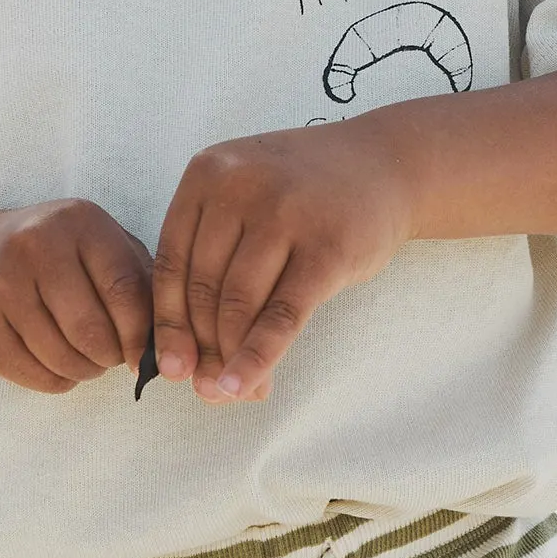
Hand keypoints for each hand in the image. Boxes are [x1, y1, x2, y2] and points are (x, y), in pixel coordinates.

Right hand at [0, 199, 153, 393]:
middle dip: (112, 356)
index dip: (140, 333)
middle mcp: (32, 246)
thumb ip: (141, 283)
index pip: (123, 289)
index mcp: (77, 221)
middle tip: (113, 356)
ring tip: (89, 358)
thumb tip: (166, 341)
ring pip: (62, 358)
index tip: (146, 354)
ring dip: (86, 370)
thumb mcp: (104, 247)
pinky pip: (34, 375)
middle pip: (90, 330)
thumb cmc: (61, 256)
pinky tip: (58, 362)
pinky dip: (58, 380)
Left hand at [152, 123, 419, 402]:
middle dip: (202, 348)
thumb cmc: (308, 194)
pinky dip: (259, 357)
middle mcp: (239, 187)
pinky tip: (247, 386)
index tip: (169, 366)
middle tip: (205, 390)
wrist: (388, 164)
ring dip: (229, 358)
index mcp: (207, 173)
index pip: (171, 263)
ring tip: (230, 393)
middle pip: (203, 288)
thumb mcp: (249, 198)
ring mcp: (284, 214)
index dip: (168, 323)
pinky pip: (281, 316)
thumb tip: (184, 353)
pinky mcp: (327, 248)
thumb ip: (214, 256)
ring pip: (237, 305)